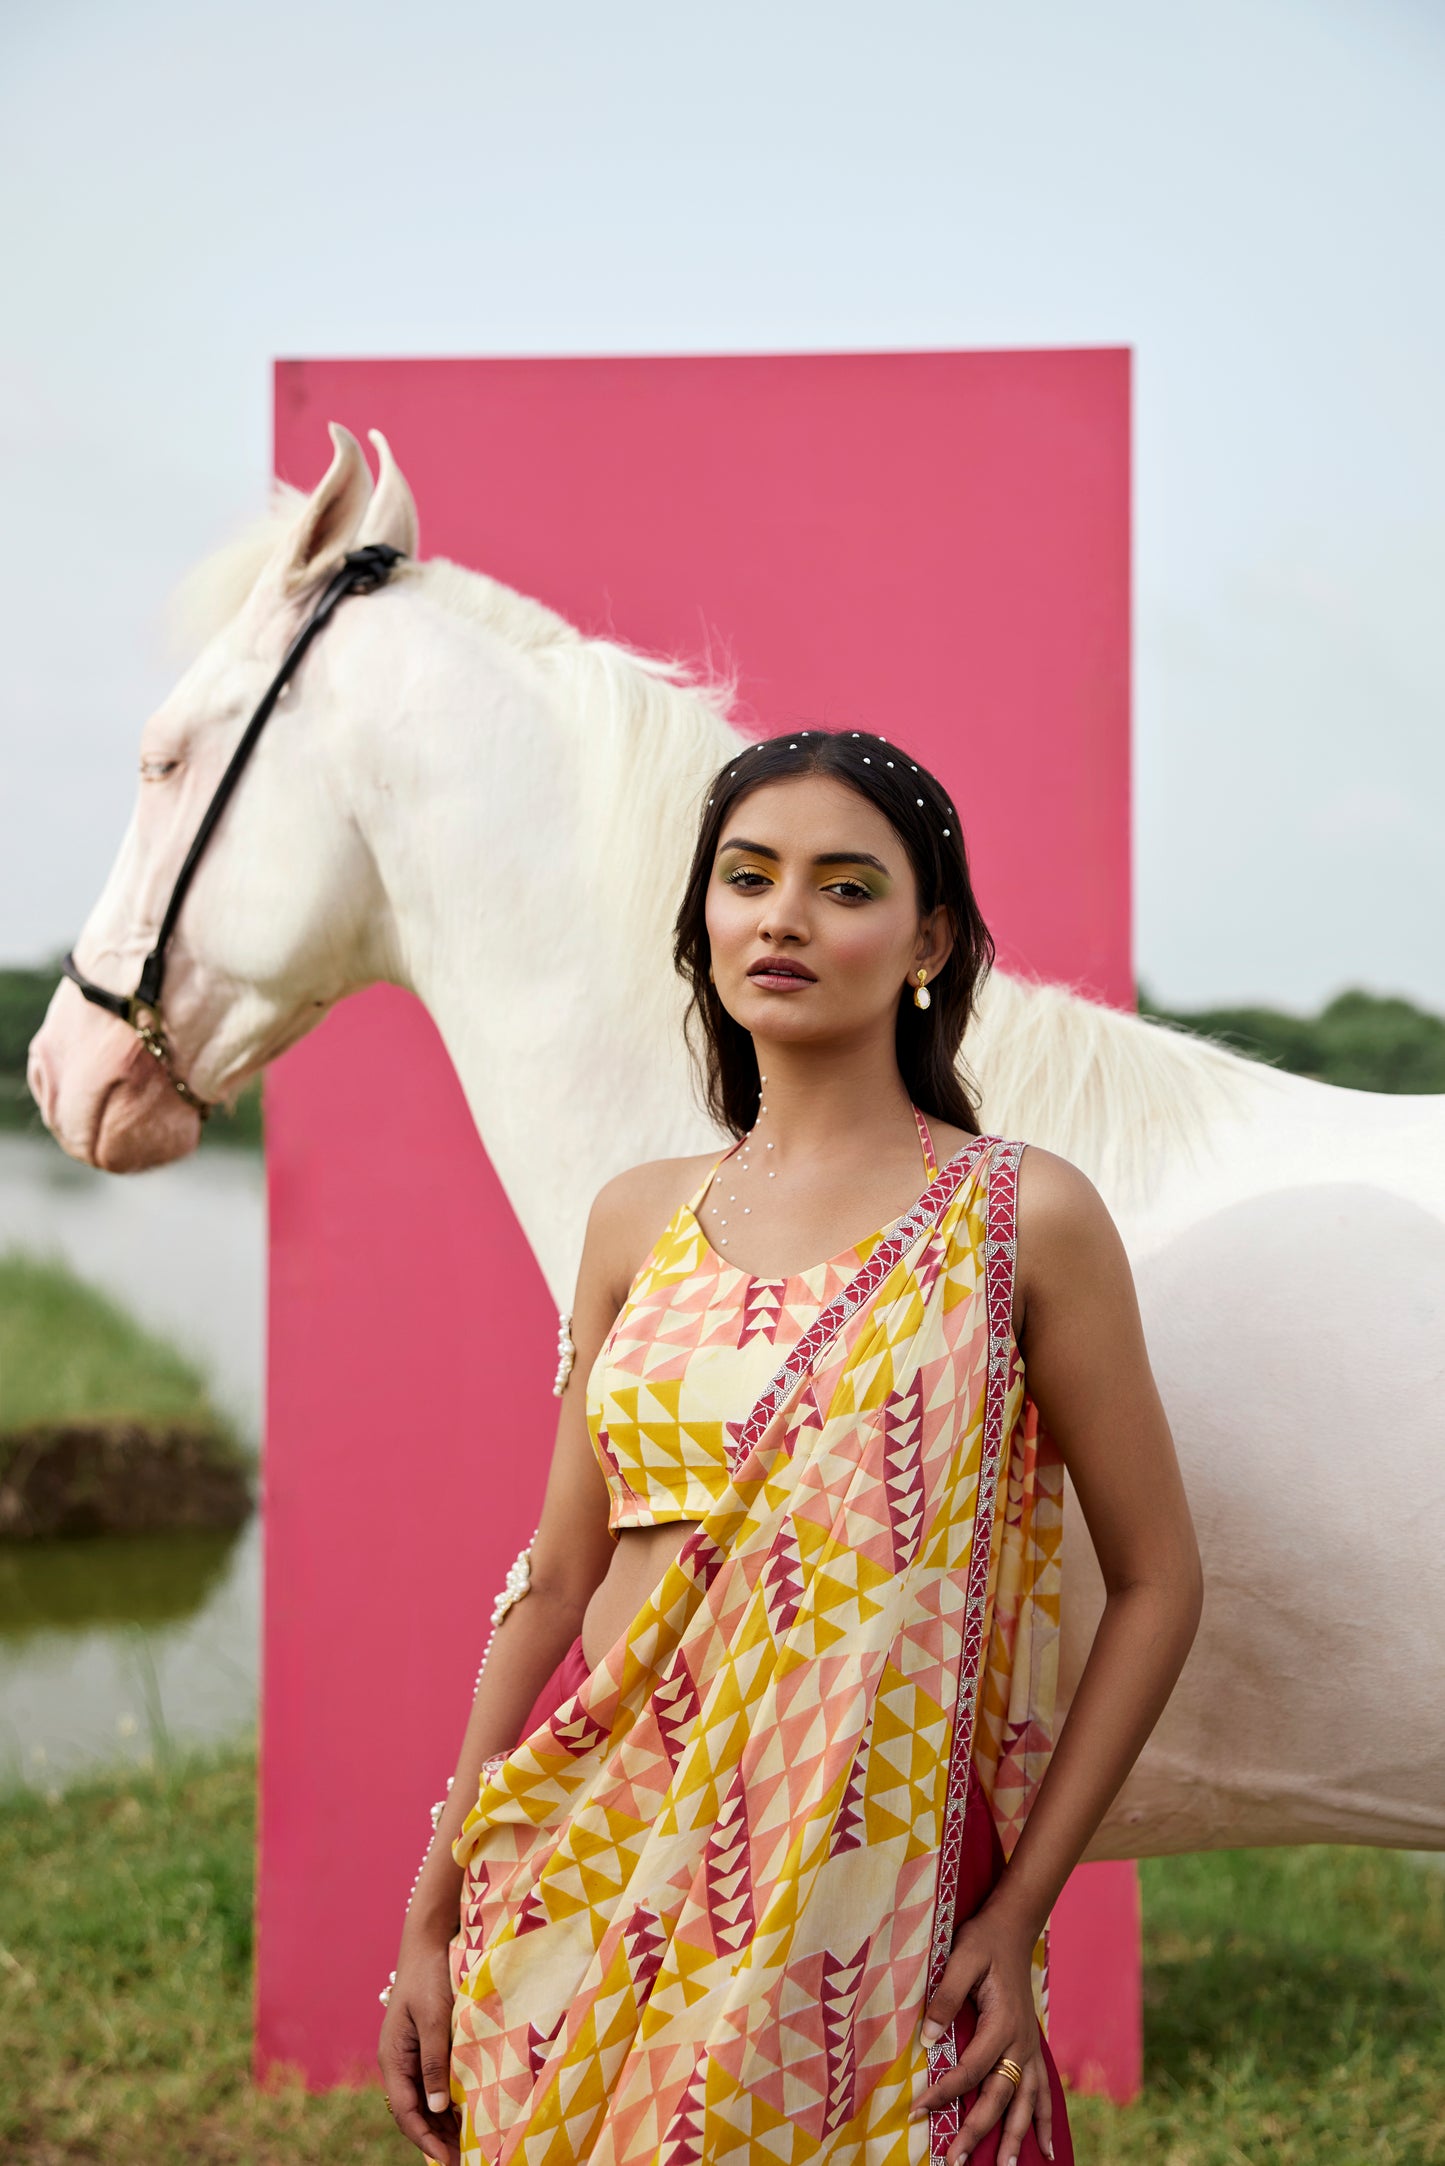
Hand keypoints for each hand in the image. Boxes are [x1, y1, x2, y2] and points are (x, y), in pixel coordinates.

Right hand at [377, 1939, 460, 2165]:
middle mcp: (398, 2062)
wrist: (429, 1942)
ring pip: (423, 2100)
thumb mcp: (435, 2019)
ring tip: (467, 2144)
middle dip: (436, 2138)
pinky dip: (446, 2102)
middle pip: (414, 2112)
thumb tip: (439, 2108)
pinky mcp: (424, 2045)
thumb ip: (435, 2062)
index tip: (448, 2160)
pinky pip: (431, 2083)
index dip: (427, 2140)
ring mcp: (410, 2055)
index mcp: (393, 2058)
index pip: (406, 2112)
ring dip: (442, 2123)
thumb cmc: (430, 1976)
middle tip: (464, 2159)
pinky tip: (464, 2112)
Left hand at [910, 1907, 1053, 2164]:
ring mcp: (1030, 2047)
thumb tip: (928, 2039)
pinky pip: (1043, 2091)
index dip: (945, 2092)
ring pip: (1025, 2102)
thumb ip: (946, 1997)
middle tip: (955, 2161)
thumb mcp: (960, 1958)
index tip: (918, 2109)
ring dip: (1015, 2136)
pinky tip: (1045, 2149)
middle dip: (978, 2132)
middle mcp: (1021, 2041)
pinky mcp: (1031, 2047)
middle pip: (1000, 2096)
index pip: (971, 2070)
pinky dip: (1043, 2120)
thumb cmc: (982, 1941)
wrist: (1012, 1926)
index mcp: (1002, 2023)